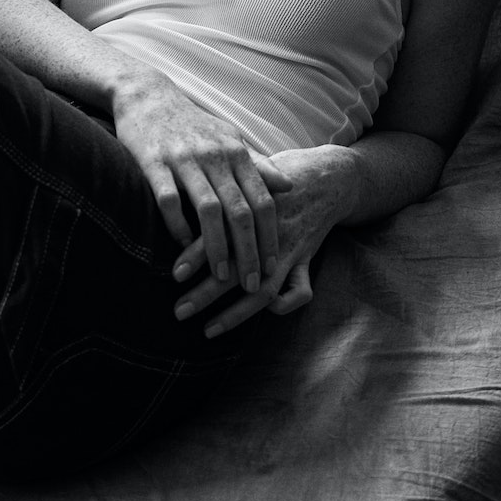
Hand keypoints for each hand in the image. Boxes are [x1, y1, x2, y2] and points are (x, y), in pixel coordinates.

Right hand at [112, 79, 291, 291]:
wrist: (147, 96)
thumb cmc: (193, 124)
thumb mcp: (230, 138)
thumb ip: (259, 164)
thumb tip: (291, 185)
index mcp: (236, 152)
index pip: (262, 199)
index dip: (270, 235)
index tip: (272, 266)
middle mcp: (214, 156)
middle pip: (240, 210)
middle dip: (248, 251)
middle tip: (251, 284)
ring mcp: (184, 159)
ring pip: (208, 210)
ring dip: (217, 248)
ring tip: (222, 276)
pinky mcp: (152, 162)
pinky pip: (168, 201)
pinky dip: (177, 227)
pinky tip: (181, 248)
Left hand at [171, 145, 357, 336]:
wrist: (328, 175)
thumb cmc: (277, 174)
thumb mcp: (248, 171)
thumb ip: (217, 186)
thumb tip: (172, 192)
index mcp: (251, 207)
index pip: (221, 234)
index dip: (197, 254)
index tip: (174, 274)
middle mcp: (270, 232)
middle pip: (237, 267)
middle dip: (206, 294)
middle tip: (178, 312)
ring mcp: (290, 248)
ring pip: (264, 288)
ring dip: (235, 313)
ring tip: (208, 330)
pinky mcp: (305, 258)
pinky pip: (301, 289)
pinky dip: (286, 304)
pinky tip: (266, 311)